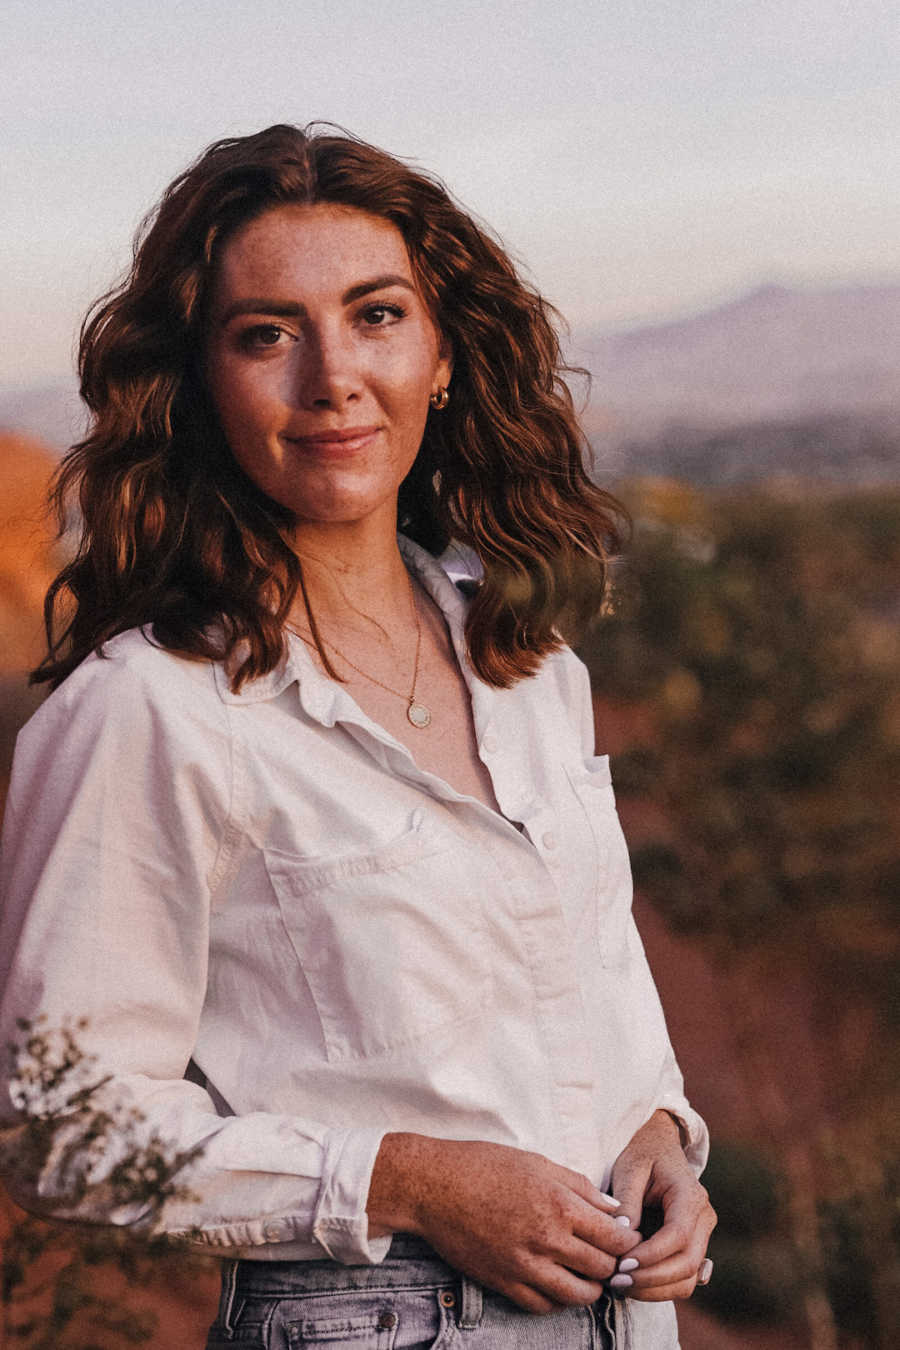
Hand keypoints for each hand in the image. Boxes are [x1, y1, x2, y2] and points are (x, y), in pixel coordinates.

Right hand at [368, 1133, 639, 1313]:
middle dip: (613, 1264)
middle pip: (601, 1268)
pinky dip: (558, 1300)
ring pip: (577, 1295)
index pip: (614, 1236)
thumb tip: (613, 1209)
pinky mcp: (503, 1282)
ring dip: (590, 1288)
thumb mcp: (537, 1162)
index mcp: (558, 1204)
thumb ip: (580, 1187)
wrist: (434, 1186)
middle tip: (611, 1256)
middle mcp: (546, 1239)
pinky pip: (543, 1306)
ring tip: (589, 1275)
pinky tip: (559, 1284)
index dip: (628, 1240)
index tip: (626, 1237)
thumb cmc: (484, 1165)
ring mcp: (524, 1265)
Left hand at [610, 1110, 715, 1301]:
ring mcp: (703, 1235)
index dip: (652, 1255)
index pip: (678, 1235)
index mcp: (690, 1195)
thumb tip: (624, 1235)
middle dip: (651, 1278)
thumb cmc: (643, 1155)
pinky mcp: (694, 1247)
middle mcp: (704, 1218)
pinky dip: (660, 1287)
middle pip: (688, 1262)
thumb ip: (627, 1201)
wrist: (660, 1145)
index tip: (622, 1264)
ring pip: (689, 1278)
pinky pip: (684, 1277)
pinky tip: (633, 1284)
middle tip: (616, 1281)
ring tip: (620, 1286)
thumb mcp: (629, 1169)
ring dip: (656, 1289)